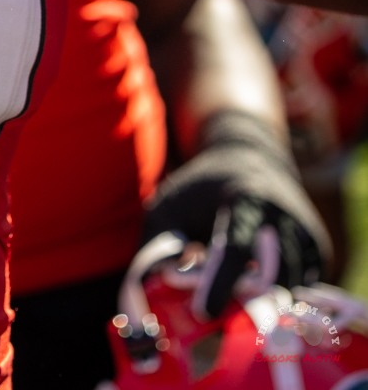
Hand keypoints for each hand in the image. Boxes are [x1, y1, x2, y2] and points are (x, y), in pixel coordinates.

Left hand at [142, 110, 329, 317]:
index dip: (221, 283)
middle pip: (274, 276)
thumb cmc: (203, 188)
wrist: (251, 156)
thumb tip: (159, 287)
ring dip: (268, 306)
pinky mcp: (318, 251)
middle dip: (251, 304)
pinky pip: (305, 291)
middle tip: (225, 322)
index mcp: (246, 199)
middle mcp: (284, 217)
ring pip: (293, 289)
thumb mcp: (171, 203)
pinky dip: (284, 300)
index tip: (203, 312)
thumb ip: (160, 243)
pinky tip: (260, 292)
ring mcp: (306, 235)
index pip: (236, 248)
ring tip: (239, 305)